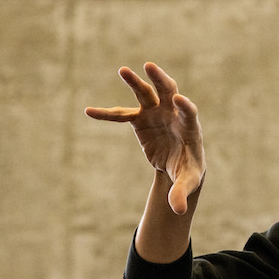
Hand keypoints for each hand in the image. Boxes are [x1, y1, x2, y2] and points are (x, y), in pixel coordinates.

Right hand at [85, 62, 204, 214]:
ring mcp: (157, 113)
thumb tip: (178, 211)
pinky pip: (122, 114)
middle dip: (161, 80)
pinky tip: (89, 111)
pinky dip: (107, 114)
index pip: (189, 113)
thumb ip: (181, 193)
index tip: (180, 100)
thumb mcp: (187, 183)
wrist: (179, 165)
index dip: (186, 107)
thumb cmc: (188, 171)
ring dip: (135, 82)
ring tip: (123, 70)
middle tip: (150, 67)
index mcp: (190, 128)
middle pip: (169, 92)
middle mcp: (174, 114)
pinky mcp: (141, 119)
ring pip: (146, 94)